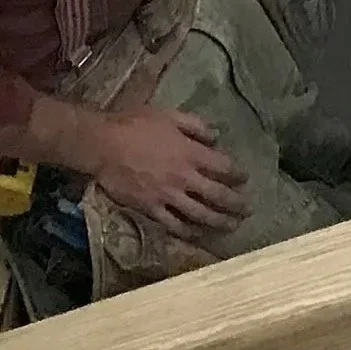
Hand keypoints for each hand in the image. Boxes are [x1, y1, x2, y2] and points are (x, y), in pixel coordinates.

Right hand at [93, 108, 250, 241]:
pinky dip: (189, 231)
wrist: (103, 145)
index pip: (224, 167)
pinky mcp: (151, 209)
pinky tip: (199, 234)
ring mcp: (168, 196)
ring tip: (232, 226)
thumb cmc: (136, 125)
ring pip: (200, 214)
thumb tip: (216, 137)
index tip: (245, 179)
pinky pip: (174, 224)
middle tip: (248, 210)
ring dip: (219, 222)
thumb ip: (196, 126)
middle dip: (236, 204)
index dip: (238, 175)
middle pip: (217, 195)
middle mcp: (184, 177)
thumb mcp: (170, 115)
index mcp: (191, 153)